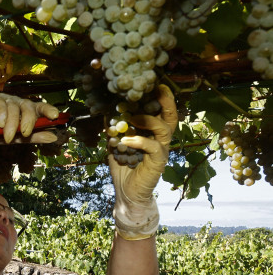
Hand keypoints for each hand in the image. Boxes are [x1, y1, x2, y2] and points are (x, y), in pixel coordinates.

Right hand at [0, 94, 60, 148]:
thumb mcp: (18, 139)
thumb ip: (35, 137)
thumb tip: (54, 137)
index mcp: (27, 112)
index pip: (40, 108)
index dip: (49, 110)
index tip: (55, 116)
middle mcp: (18, 104)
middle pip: (28, 107)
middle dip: (28, 120)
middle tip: (25, 133)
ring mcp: (6, 101)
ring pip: (14, 108)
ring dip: (12, 124)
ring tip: (7, 137)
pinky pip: (1, 105)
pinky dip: (2, 115)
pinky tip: (0, 124)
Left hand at [110, 85, 177, 239]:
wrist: (126, 192)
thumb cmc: (123, 167)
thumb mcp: (115, 143)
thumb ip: (113, 128)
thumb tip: (104, 109)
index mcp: (153, 132)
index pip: (160, 110)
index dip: (158, 96)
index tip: (150, 82)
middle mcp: (161, 139)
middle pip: (171, 115)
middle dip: (166, 100)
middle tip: (157, 87)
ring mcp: (161, 150)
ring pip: (164, 129)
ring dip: (148, 120)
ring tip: (132, 117)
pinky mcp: (158, 162)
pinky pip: (152, 147)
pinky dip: (139, 141)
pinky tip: (125, 140)